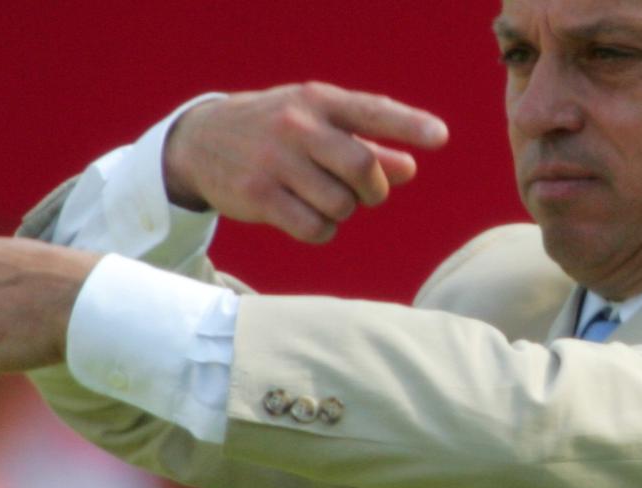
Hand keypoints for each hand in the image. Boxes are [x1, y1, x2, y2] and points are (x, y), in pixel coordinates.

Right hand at [163, 82, 448, 243]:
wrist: (201, 142)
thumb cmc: (276, 133)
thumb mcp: (316, 126)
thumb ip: (365, 144)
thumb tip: (409, 169)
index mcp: (317, 101)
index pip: (372, 110)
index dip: (408, 125)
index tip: (440, 137)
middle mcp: (296, 126)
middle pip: (362, 167)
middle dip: (374, 188)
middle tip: (366, 192)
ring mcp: (275, 162)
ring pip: (340, 205)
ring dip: (343, 211)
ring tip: (323, 199)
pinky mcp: (259, 197)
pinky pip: (315, 229)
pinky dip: (323, 231)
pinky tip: (307, 217)